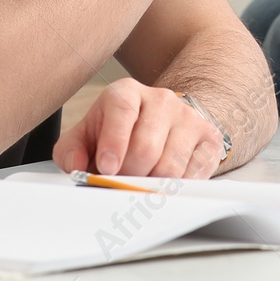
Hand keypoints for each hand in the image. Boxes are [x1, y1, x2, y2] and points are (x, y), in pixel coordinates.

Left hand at [54, 78, 223, 178]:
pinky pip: (193, 175)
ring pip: (170, 165)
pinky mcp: (208, 138)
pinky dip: (175, 188)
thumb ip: (71, 150)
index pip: (122, 112)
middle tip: (122, 182)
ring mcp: (188, 117)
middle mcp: (161, 100)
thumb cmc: (119, 133)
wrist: (161, 123)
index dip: (113, 143)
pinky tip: (164, 183)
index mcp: (127, 92)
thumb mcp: (87, 136)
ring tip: (141, 182)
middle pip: (146, 147)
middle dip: (129, 174)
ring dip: (151, 185)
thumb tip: (75, 166)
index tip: (106, 168)